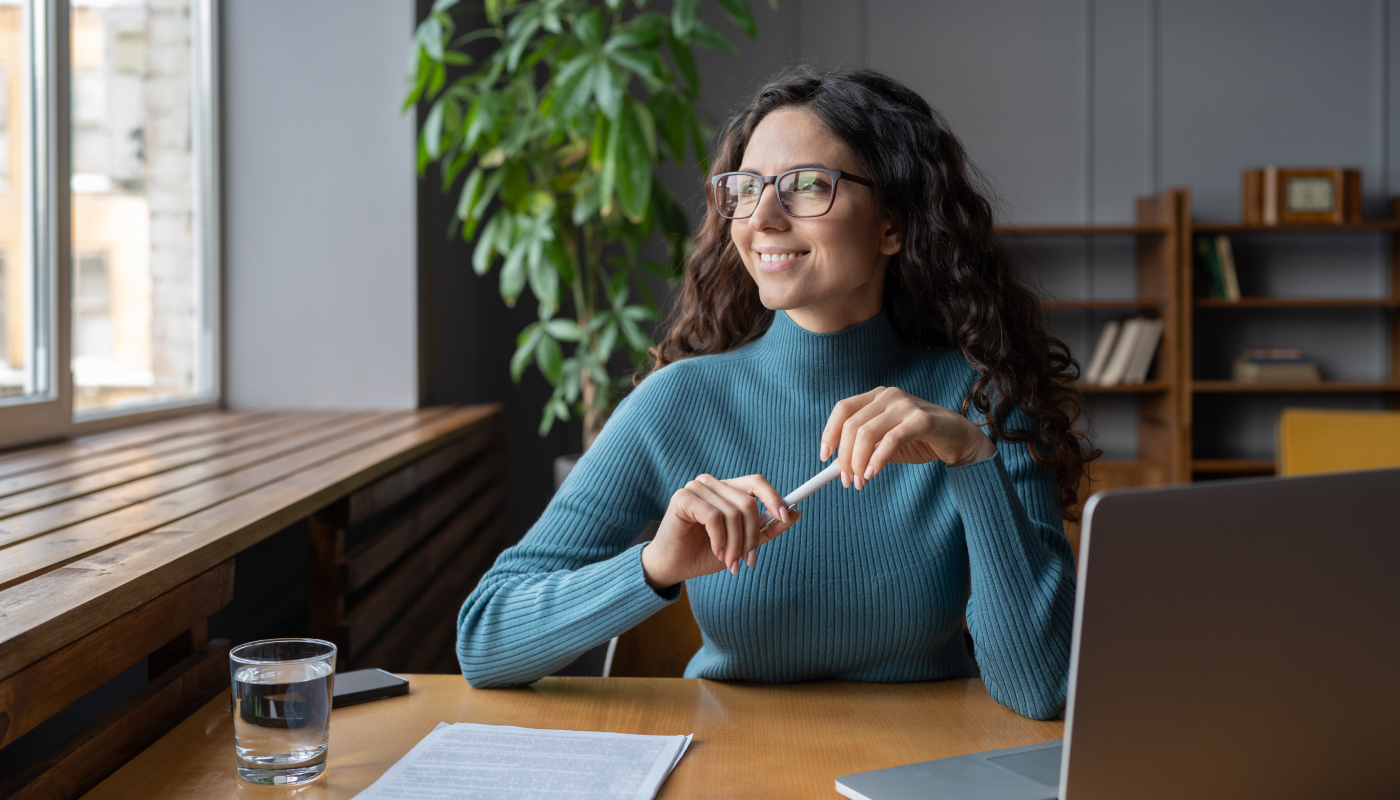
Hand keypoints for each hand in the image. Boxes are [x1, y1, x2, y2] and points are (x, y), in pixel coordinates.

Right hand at [641, 474, 801, 587]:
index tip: (787, 516)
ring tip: (730, 562)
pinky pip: (715, 517)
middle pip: (748, 502)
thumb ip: (766, 528)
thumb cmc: (704, 553)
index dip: (774, 497)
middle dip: (752, 536)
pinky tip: (715, 551)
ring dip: (736, 544)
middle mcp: (712, 483)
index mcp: (726, 489)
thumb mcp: (742, 543)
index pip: (756, 482)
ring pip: (733, 512)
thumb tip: (796, 514)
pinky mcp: (684, 498)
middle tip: (748, 560)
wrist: (672, 567)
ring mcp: (696, 488)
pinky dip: (720, 539)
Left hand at [820, 386, 994, 489]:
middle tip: (846, 479)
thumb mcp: (886, 443)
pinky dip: (877, 460)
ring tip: (860, 481)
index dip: (829, 433)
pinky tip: (873, 473)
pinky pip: (890, 441)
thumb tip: (837, 466)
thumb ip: (864, 449)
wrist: (960, 440)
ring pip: (866, 434)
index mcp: (877, 396)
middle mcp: (889, 396)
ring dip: (858, 462)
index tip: (825, 457)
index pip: (843, 410)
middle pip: (852, 425)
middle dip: (844, 457)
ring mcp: (905, 405)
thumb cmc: (921, 440)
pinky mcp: (921, 420)